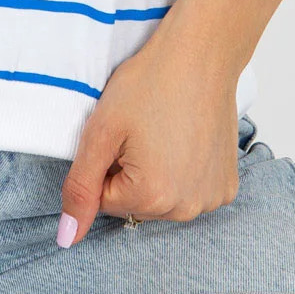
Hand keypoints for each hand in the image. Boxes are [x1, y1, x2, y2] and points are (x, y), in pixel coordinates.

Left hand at [57, 36, 242, 246]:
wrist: (202, 54)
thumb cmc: (151, 82)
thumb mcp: (101, 132)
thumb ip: (80, 189)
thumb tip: (68, 239)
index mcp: (152, 197)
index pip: (104, 200)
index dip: (107, 163)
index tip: (123, 134)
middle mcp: (186, 208)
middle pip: (135, 205)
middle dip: (131, 172)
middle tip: (144, 131)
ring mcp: (211, 199)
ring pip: (161, 201)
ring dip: (157, 174)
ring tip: (167, 132)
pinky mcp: (226, 186)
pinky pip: (189, 192)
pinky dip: (184, 172)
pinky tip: (188, 140)